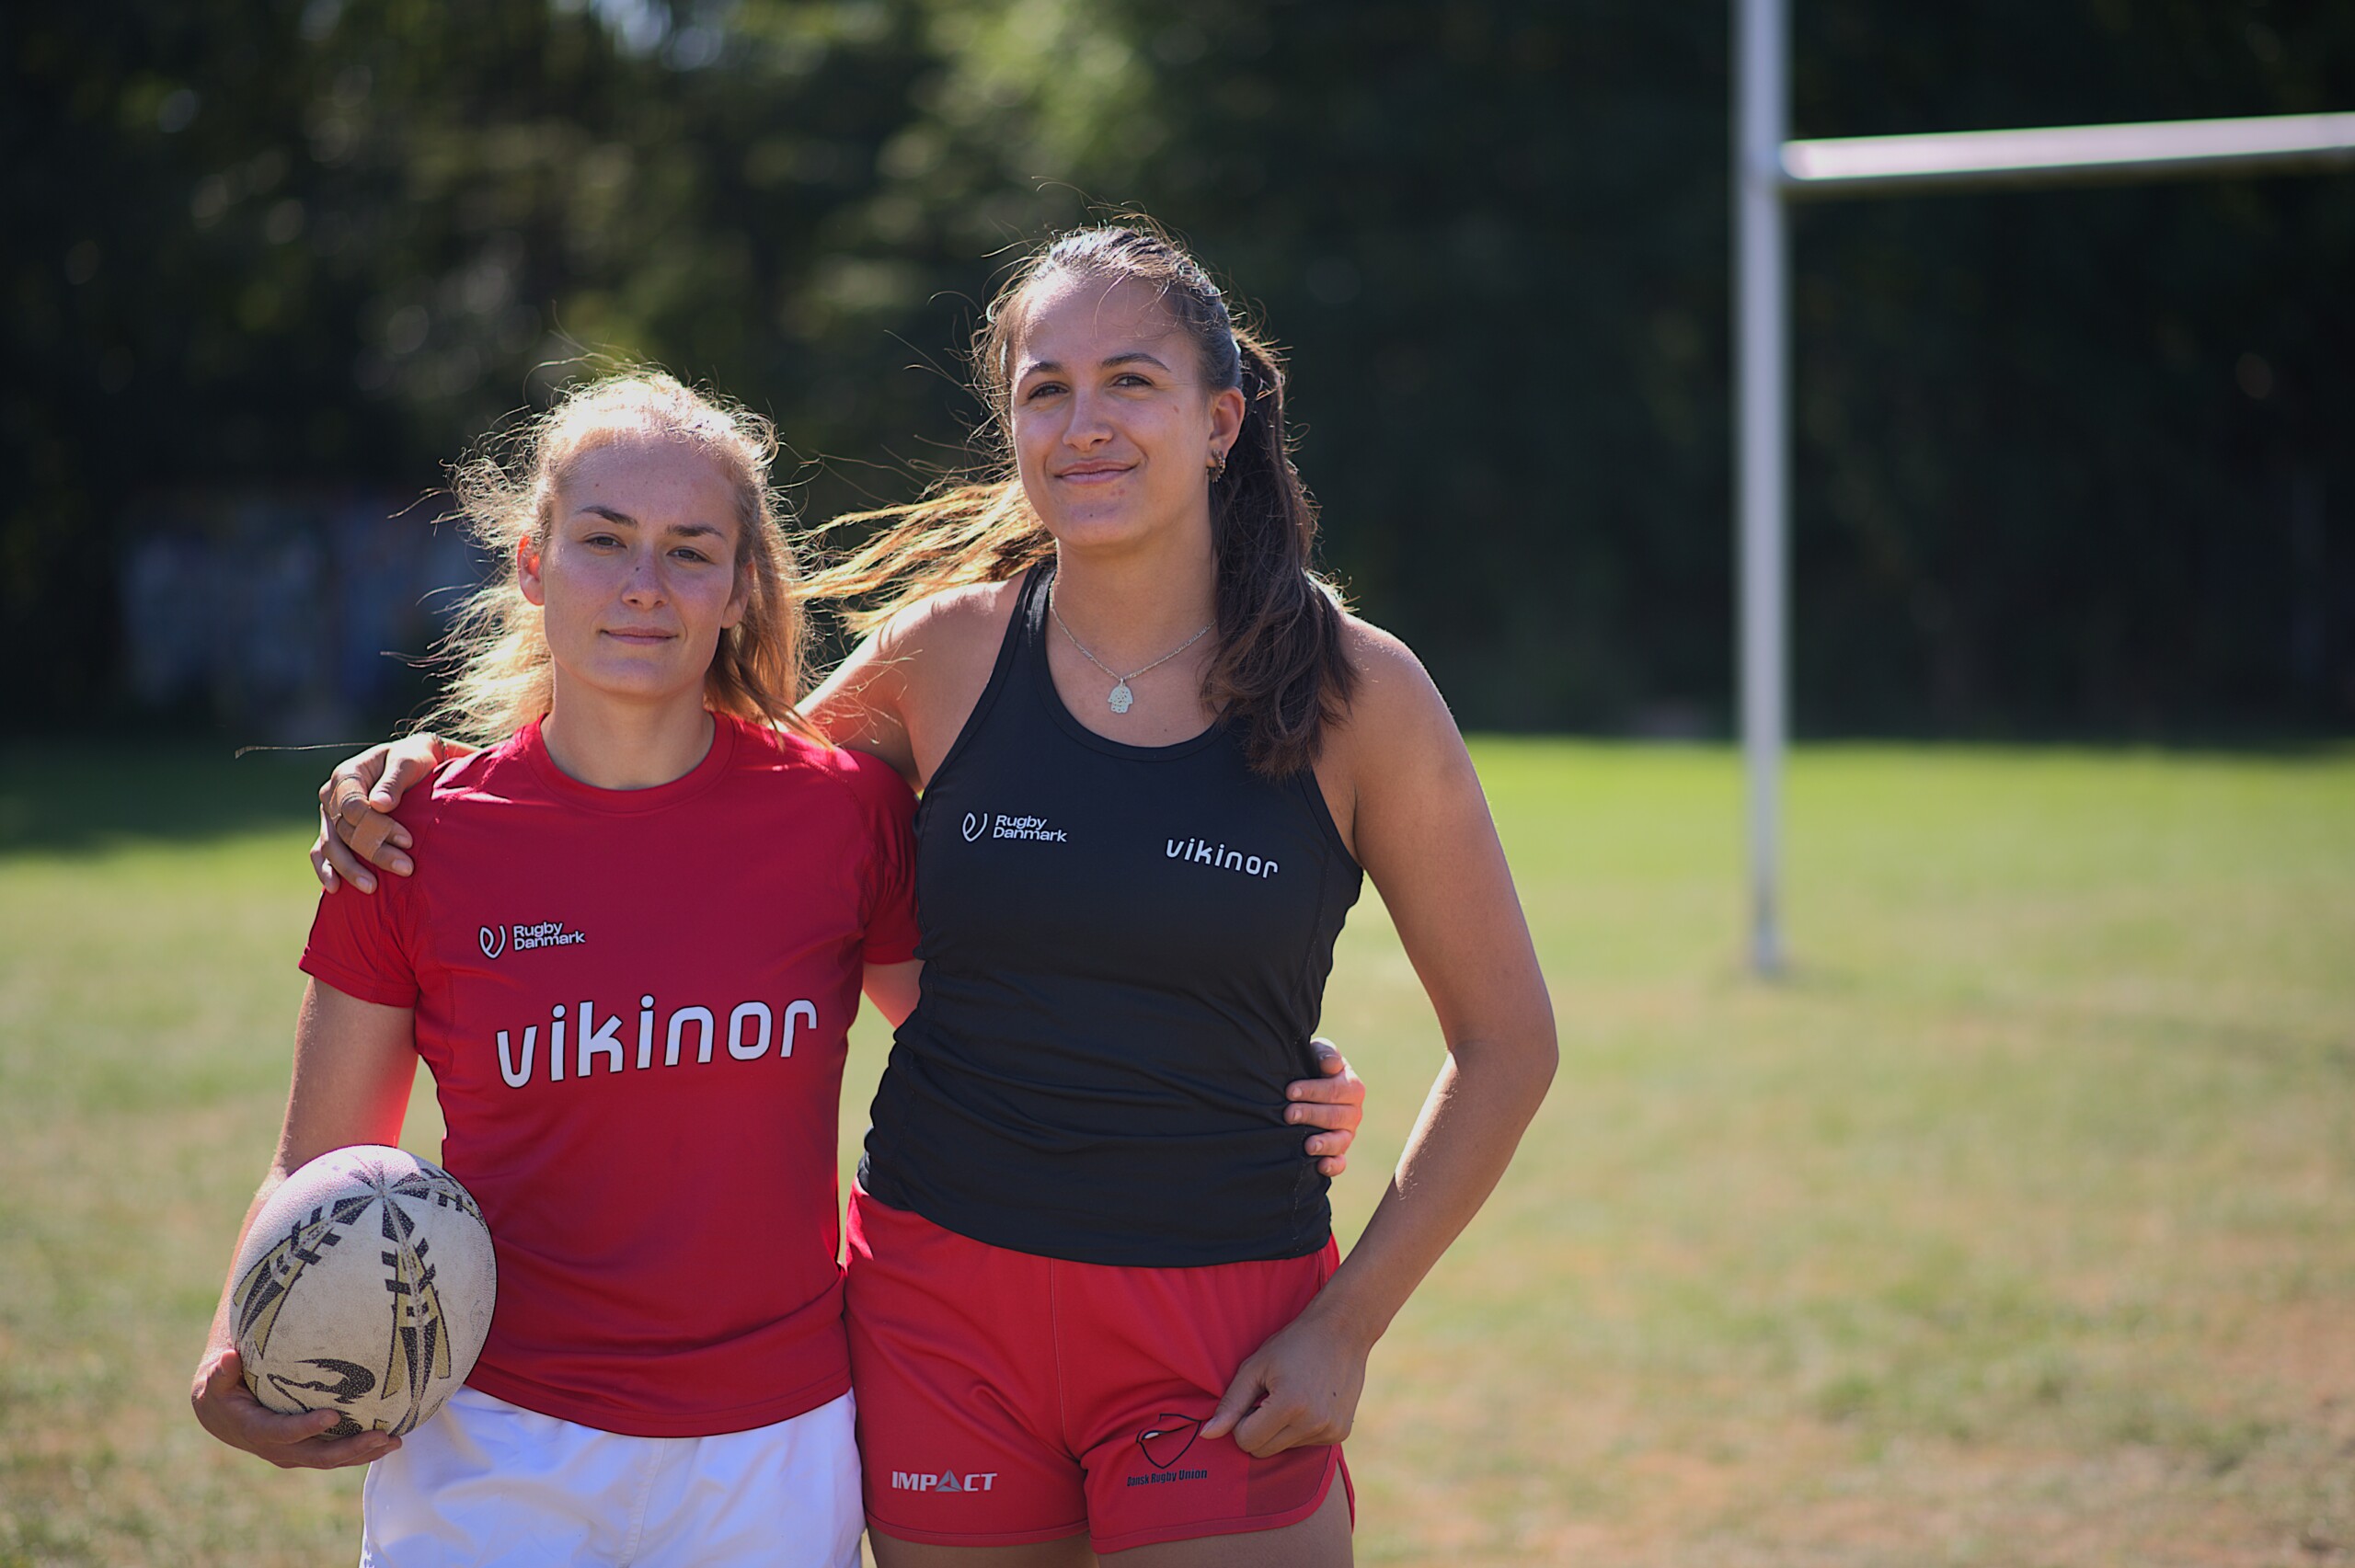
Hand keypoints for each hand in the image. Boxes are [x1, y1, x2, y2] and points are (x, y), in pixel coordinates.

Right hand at [190, 1345, 398, 1469]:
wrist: (221, 1417)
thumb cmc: (220, 1391)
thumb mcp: (215, 1380)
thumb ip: (222, 1371)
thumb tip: (229, 1357)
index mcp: (256, 1430)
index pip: (283, 1432)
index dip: (306, 1427)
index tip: (333, 1415)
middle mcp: (278, 1448)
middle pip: (317, 1454)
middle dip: (351, 1448)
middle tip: (382, 1435)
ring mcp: (294, 1453)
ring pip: (332, 1459)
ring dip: (363, 1453)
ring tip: (394, 1441)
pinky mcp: (306, 1451)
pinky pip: (336, 1455)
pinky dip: (361, 1450)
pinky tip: (388, 1440)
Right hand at [310, 735, 449, 891]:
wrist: (410, 764)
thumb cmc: (412, 760)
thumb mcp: (408, 761)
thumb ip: (394, 780)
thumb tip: (380, 804)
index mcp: (347, 775)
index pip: (354, 807)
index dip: (379, 827)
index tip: (409, 841)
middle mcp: (332, 795)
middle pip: (345, 830)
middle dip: (374, 852)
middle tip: (405, 869)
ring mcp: (329, 815)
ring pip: (330, 846)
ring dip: (349, 869)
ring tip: (372, 887)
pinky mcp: (333, 831)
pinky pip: (321, 852)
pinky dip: (325, 870)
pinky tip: (336, 888)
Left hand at [1199, 1306, 1369, 1457]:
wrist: (1342, 1330)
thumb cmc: (1293, 1343)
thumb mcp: (1255, 1367)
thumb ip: (1230, 1403)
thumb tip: (1206, 1434)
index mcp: (1289, 1405)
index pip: (1246, 1441)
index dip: (1241, 1421)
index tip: (1252, 1397)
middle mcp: (1313, 1424)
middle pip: (1263, 1451)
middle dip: (1257, 1429)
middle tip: (1268, 1397)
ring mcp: (1330, 1431)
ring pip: (1283, 1450)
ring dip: (1279, 1429)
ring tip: (1292, 1396)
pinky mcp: (1340, 1434)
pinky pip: (1305, 1445)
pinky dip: (1299, 1429)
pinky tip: (1309, 1402)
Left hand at [1284, 1036, 1364, 1176]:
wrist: (1305, 1086)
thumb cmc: (1312, 1066)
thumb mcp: (1319, 1053)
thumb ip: (1326, 1054)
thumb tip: (1329, 1065)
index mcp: (1353, 1088)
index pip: (1335, 1090)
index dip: (1313, 1091)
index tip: (1290, 1092)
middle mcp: (1353, 1113)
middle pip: (1335, 1116)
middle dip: (1310, 1115)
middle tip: (1288, 1114)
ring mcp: (1347, 1134)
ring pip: (1340, 1141)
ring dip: (1324, 1144)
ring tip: (1307, 1145)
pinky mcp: (1338, 1152)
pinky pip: (1341, 1163)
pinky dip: (1333, 1166)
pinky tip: (1319, 1166)